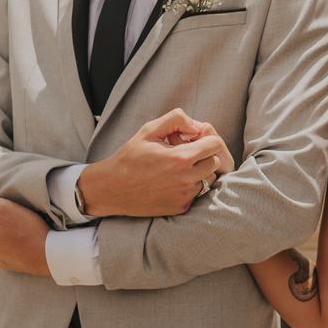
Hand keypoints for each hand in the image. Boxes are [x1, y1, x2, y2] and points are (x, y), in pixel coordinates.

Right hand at [79, 108, 234, 217]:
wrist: (112, 188)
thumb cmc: (130, 156)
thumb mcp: (149, 130)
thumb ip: (176, 120)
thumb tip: (198, 125)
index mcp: (180, 158)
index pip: (215, 144)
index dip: (206, 138)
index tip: (194, 139)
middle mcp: (186, 179)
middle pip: (215, 162)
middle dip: (205, 154)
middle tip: (187, 152)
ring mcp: (184, 196)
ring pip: (209, 179)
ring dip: (200, 171)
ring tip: (181, 167)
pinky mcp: (181, 207)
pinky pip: (198, 193)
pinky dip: (192, 186)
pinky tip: (174, 180)